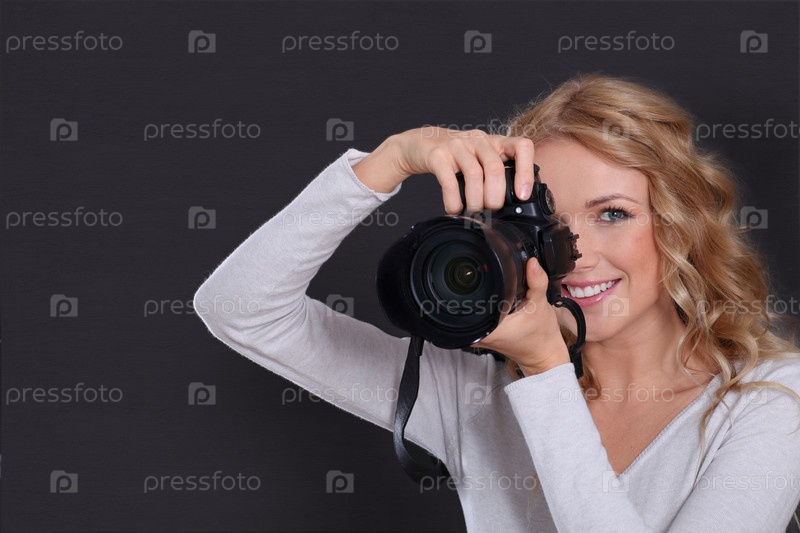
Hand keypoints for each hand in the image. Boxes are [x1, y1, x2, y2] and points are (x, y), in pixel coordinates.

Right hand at [353, 127, 535, 213]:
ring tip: (474, 212)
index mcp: (494, 142)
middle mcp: (478, 140)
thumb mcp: (479, 158)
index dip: (526, 172)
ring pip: (474, 174)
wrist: (419, 143)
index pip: (522, 147)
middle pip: (495, 168)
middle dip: (495, 197)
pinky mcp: (437, 154)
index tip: (522, 196)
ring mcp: (457, 146)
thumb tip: (511, 205)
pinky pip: (449, 181)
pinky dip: (453, 200)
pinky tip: (454, 209)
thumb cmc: (454, 157)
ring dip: (476, 200)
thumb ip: (495, 174)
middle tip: (491, 211)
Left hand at [472, 257, 570, 376]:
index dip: (479, 283)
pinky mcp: (484, 334)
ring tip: (500, 292)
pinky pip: (480, 314)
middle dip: (483, 288)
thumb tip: (532, 263)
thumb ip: (536, 282)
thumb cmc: (542, 337)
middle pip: (469, 302)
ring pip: (472, 308)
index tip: (490, 274)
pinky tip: (499, 302)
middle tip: (498, 283)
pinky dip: (488, 305)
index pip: (471, 299)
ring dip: (485, 297)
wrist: (545, 356)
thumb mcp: (540, 306)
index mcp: (488, 328)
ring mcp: (479, 336)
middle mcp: (479, 334)